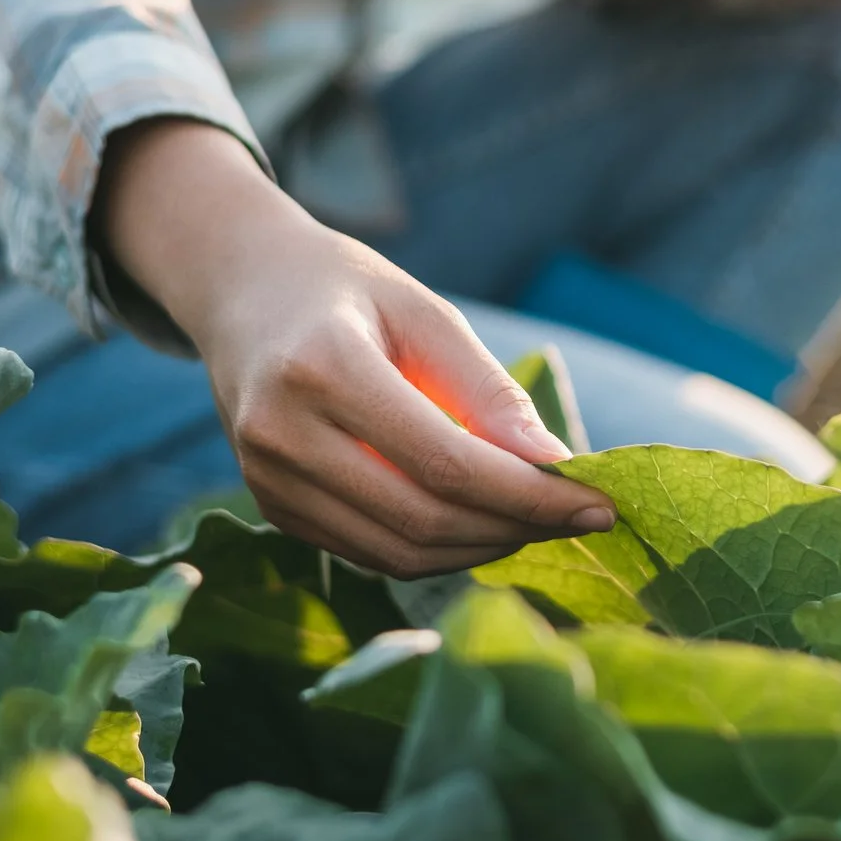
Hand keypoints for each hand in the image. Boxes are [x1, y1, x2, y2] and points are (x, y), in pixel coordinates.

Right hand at [97, 120, 613, 576]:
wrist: (240, 288)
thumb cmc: (345, 289)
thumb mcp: (424, 312)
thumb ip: (488, 392)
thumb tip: (557, 465)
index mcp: (322, 368)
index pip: (447, 464)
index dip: (531, 497)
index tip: (600, 503)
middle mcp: (281, 434)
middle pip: (424, 518)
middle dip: (516, 529)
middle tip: (579, 517)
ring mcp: (266, 480)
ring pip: (398, 552)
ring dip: (481, 549)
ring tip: (537, 521)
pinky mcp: (270, 508)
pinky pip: (370, 552)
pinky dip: (436, 550)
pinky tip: (481, 522)